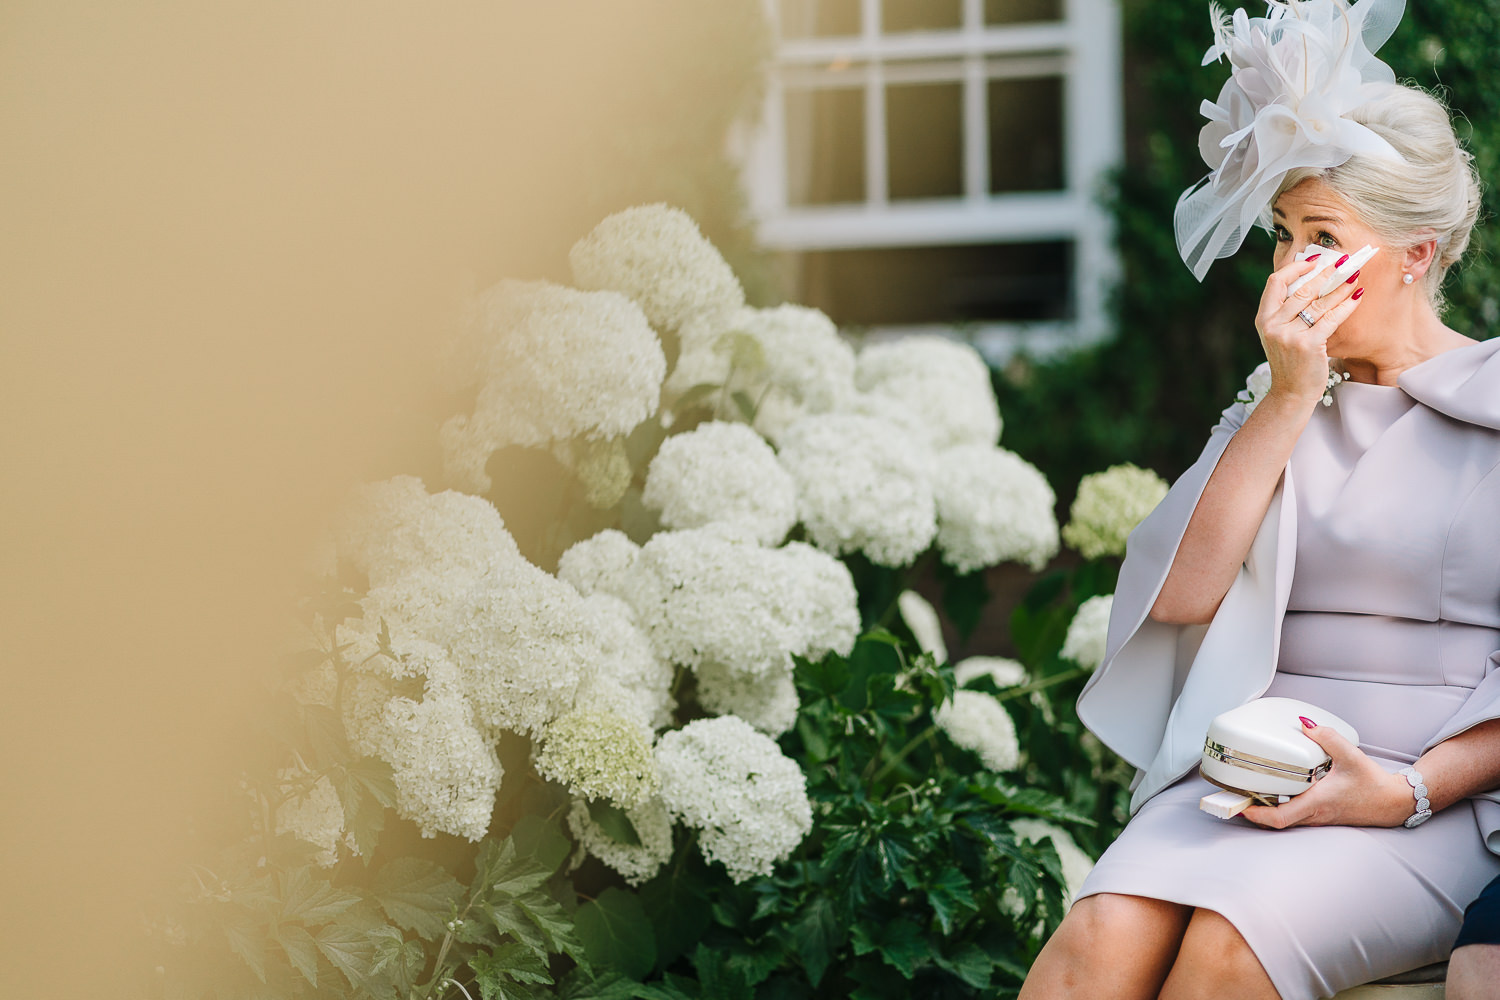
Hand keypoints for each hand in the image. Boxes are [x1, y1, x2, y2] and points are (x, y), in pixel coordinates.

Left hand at [1240, 721, 1411, 828]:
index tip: (1238, 806)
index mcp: (1317, 803)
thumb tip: (1304, 724)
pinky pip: (1294, 815)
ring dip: (1264, 810)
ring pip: (1284, 820)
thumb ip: (1327, 737)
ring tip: (1246, 792)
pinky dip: (1279, 807)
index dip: (1256, 815)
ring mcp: (1317, 818)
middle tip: (1232, 797)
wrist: (1394, 802)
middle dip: (1252, 812)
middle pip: (1275, 821)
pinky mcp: (1321, 816)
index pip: (1280, 818)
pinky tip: (1272, 791)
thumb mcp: (1351, 755)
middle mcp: (1314, 815)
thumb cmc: (1374, 783)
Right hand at [1253, 254, 1364, 409]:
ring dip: (1340, 286)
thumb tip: (1312, 282)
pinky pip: (1332, 319)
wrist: (1290, 393)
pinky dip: (1347, 305)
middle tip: (1343, 262)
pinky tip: (1358, 296)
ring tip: (1354, 276)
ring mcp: (1290, 336)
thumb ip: (1287, 312)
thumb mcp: (1278, 335)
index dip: (1296, 267)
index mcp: (1263, 319)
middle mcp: (1273, 325)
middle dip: (1326, 273)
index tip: (1315, 261)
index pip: (1275, 282)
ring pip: (1319, 302)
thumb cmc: (1289, 362)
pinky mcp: (1309, 345)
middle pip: (1302, 289)